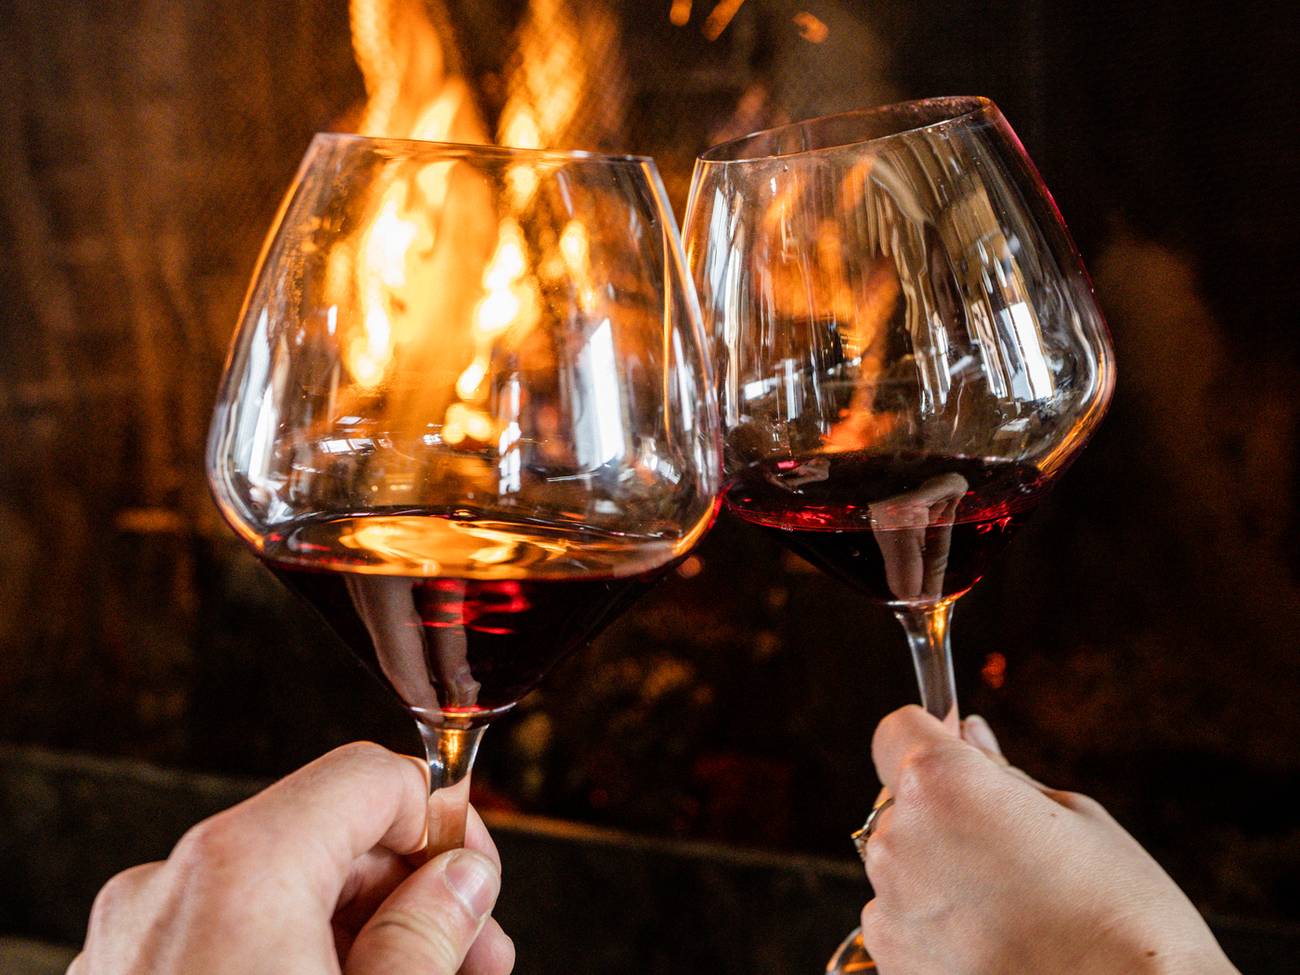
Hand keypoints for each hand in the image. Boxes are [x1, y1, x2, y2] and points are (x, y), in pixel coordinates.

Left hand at [72, 742, 513, 974]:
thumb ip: (428, 931)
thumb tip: (461, 877)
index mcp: (238, 868)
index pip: (371, 776)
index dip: (446, 818)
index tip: (480, 877)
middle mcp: (171, 884)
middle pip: (326, 833)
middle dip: (411, 887)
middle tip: (473, 952)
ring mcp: (133, 940)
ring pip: (279, 892)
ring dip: (362, 929)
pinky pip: (228, 938)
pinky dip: (294, 955)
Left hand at [860, 706, 1237, 974]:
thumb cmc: (1120, 912)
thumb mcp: (1076, 817)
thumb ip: (1002, 774)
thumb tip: (968, 734)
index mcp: (940, 784)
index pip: (896, 730)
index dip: (929, 735)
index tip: (959, 753)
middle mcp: (898, 840)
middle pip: (900, 802)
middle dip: (941, 811)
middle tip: (1010, 849)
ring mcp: (889, 907)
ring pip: (898, 864)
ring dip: (935, 871)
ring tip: (1008, 908)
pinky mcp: (893, 963)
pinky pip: (899, 921)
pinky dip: (931, 926)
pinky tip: (991, 946)